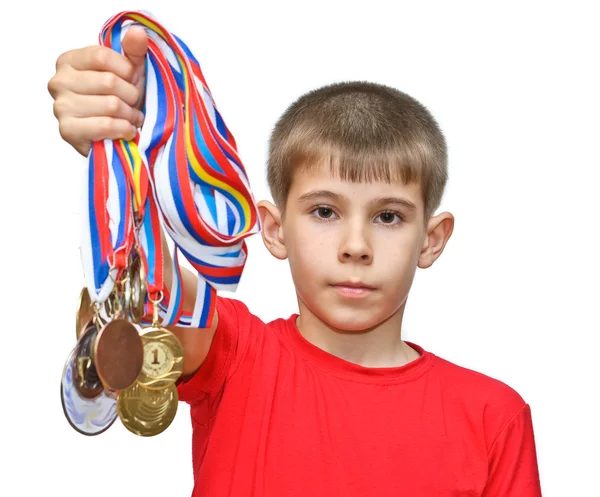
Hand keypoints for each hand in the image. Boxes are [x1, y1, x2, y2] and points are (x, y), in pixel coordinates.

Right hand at [48, 26, 148, 156]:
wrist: (117, 134)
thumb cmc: (121, 100)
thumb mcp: (130, 72)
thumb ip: (133, 51)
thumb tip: (137, 33)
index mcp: (69, 61)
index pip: (102, 56)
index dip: (127, 70)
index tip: (133, 80)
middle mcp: (59, 82)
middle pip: (109, 82)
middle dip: (131, 96)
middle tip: (134, 104)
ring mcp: (60, 107)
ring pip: (111, 105)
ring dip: (130, 115)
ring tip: (131, 118)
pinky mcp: (68, 131)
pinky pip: (105, 125)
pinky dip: (123, 129)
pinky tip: (126, 131)